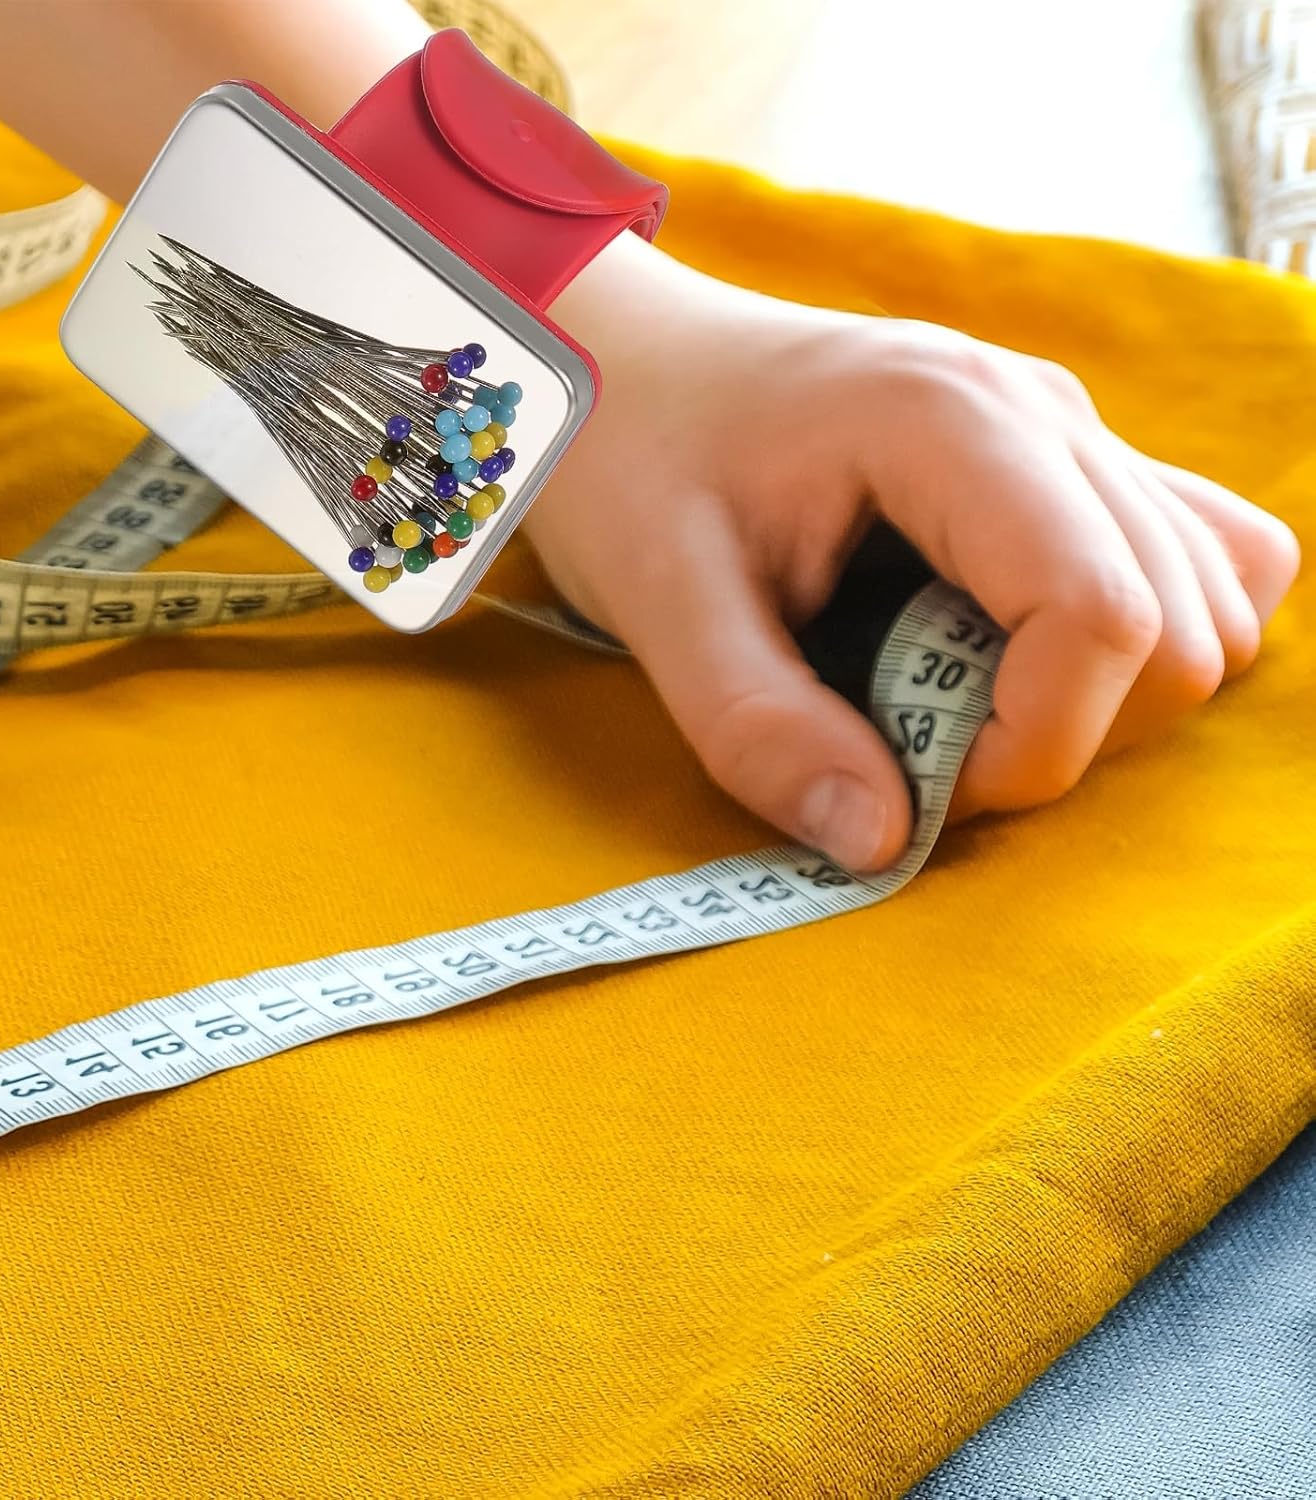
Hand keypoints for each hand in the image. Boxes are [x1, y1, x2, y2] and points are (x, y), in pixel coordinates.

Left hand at [537, 235, 1301, 871]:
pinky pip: (1189, 557)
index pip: (1104, 614)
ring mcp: (1066, 427)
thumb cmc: (630, 461)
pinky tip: (1010, 656)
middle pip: (1180, 623)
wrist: (626, 363)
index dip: (1034, 742)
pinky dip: (1132, 644)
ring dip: (1103, 697)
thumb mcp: (660, 604)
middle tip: (916, 747)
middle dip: (1063, 733)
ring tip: (953, 698)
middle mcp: (1041, 411)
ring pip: (1209, 597)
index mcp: (947, 423)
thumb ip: (759, 730)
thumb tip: (879, 843)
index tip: (916, 780)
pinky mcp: (1062, 460)